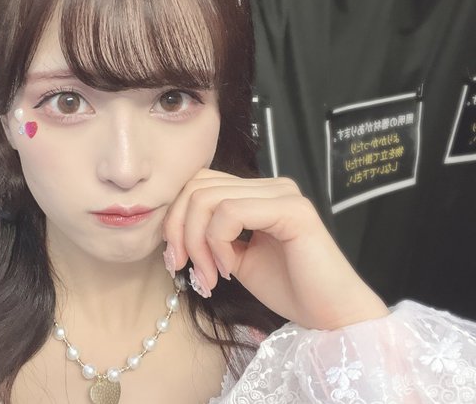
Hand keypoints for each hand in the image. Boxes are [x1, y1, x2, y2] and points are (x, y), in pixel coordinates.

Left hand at [162, 168, 388, 329]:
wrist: (330, 316)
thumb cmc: (287, 288)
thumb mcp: (234, 257)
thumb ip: (209, 236)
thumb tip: (171, 231)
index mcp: (257, 193)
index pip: (198, 183)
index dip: (175, 218)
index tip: (175, 259)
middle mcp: (271, 185)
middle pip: (196, 186)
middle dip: (178, 230)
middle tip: (183, 268)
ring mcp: (283, 194)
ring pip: (207, 198)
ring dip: (196, 242)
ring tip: (207, 275)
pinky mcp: (292, 210)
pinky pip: (230, 212)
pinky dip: (216, 243)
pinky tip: (227, 270)